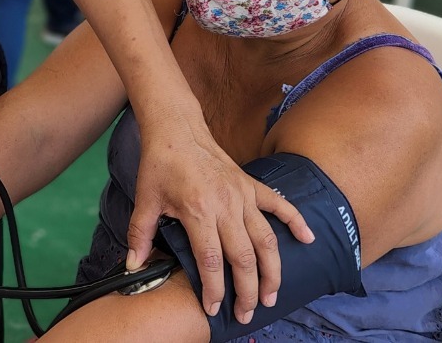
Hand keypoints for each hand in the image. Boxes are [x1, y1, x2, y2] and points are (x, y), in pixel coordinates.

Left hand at [129, 111, 313, 324]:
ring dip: (272, 271)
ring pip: (266, 240)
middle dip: (247, 291)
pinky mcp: (252, 185)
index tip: (214, 308)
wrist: (177, 128)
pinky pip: (280, 205)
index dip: (214, 289)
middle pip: (244, 257)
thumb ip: (140, 234)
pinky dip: (296, 222)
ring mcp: (243, 195)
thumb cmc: (160, 164)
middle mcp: (226, 205)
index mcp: (199, 211)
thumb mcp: (145, 200)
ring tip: (271, 296)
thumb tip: (133, 265)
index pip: (211, 260)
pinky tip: (308, 240)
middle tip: (247, 313)